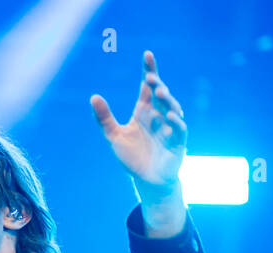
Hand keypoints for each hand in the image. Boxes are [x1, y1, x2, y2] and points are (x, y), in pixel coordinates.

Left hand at [90, 50, 187, 200]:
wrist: (146, 179)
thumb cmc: (132, 156)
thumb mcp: (114, 136)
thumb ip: (104, 118)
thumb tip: (93, 96)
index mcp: (144, 111)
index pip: (147, 87)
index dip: (149, 70)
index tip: (147, 54)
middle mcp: (159, 115)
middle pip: (160, 94)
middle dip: (157, 84)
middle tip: (150, 76)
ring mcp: (170, 127)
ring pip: (172, 108)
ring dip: (167, 100)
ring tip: (159, 91)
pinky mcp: (177, 142)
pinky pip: (179, 130)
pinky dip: (175, 123)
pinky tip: (170, 116)